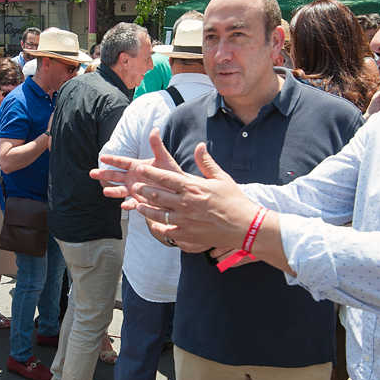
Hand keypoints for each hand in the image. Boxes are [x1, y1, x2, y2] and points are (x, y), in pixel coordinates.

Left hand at [94, 131, 257, 251]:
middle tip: (135, 186)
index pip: (165, 178)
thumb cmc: (234, 201)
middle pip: (157, 195)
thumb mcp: (222, 178)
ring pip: (157, 213)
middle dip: (143, 189)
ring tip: (138, 205)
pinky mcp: (186, 235)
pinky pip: (167, 230)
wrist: (244, 227)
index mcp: (192, 187)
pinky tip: (154, 224)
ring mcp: (184, 220)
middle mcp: (185, 203)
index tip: (140, 169)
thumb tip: (200, 145)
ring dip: (145, 208)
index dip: (150, 173)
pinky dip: (158, 227)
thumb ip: (206, 162)